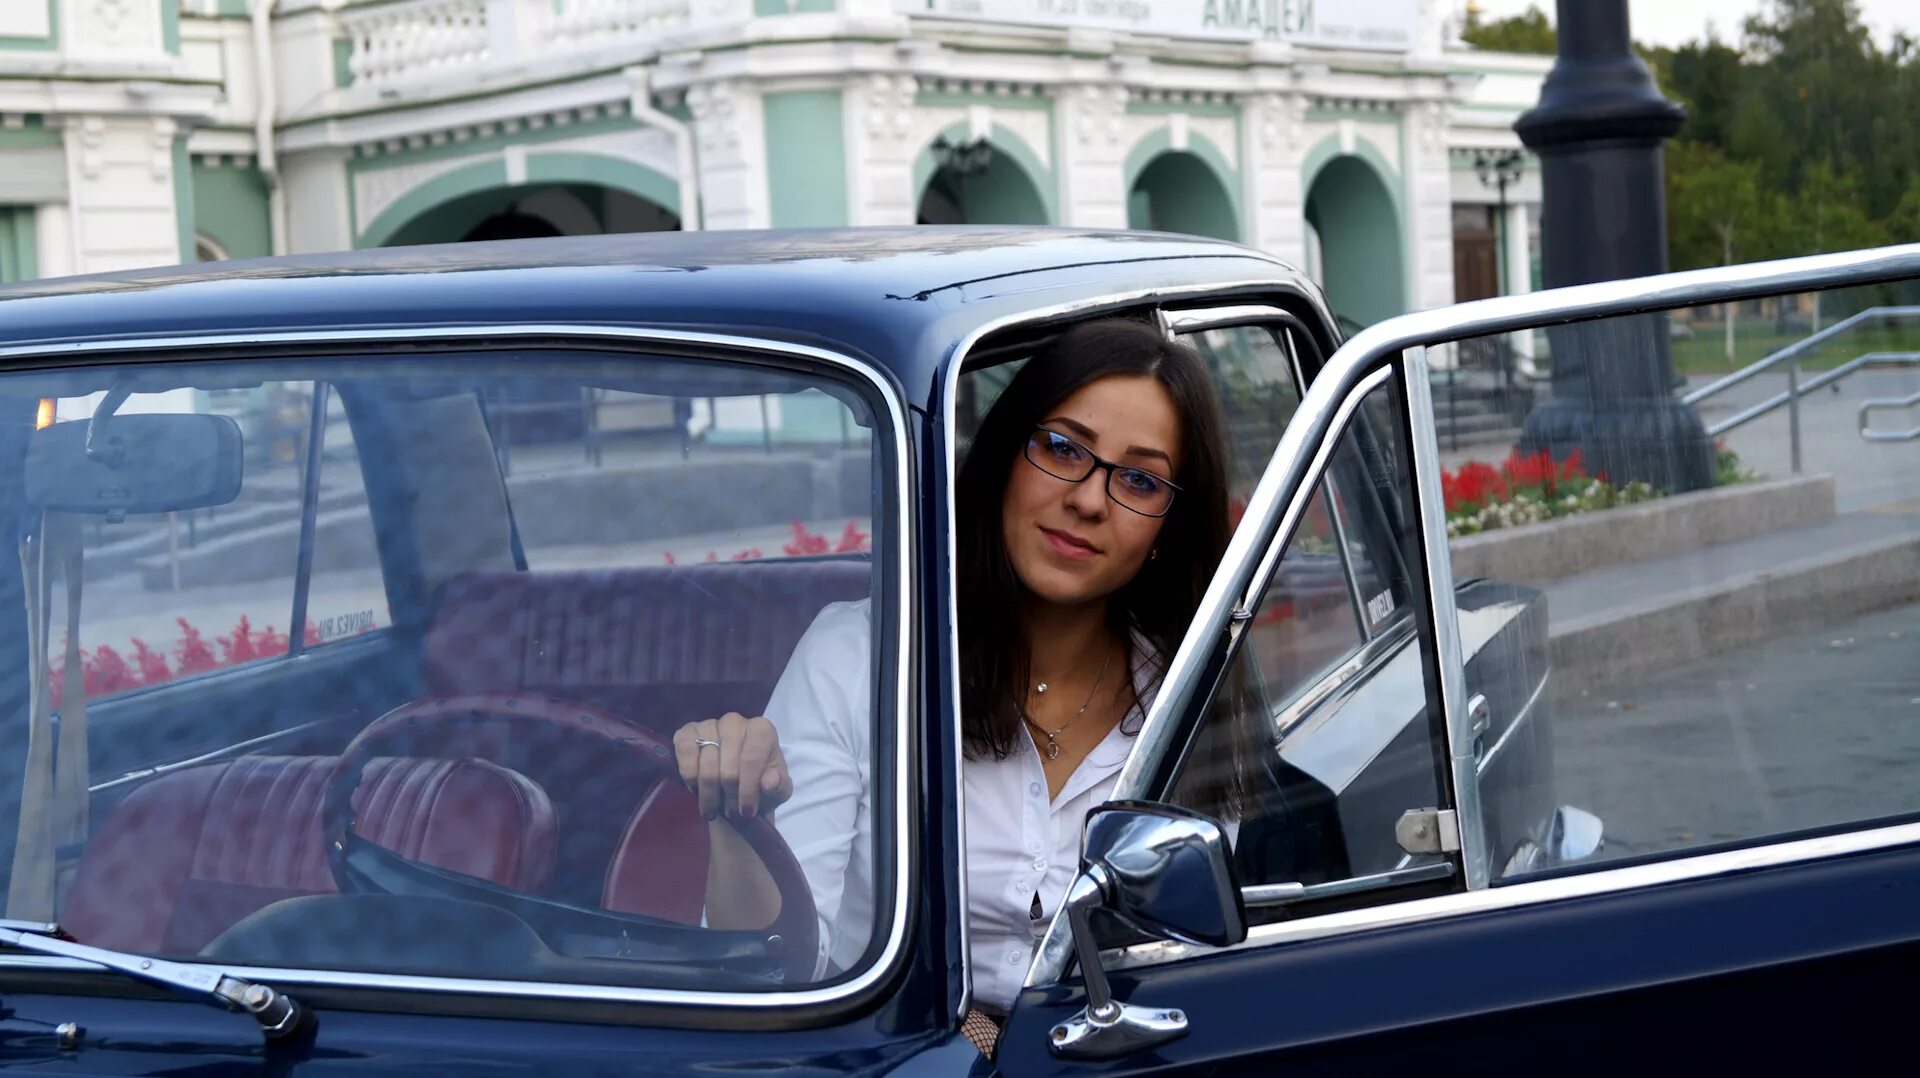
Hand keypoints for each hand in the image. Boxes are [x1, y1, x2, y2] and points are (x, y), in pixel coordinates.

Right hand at [672, 712, 791, 821]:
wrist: (735, 791)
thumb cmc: (760, 788)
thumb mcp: (778, 792)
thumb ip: (779, 786)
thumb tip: (769, 781)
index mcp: (762, 730)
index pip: (751, 758)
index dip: (747, 788)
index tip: (747, 810)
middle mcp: (735, 721)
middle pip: (729, 765)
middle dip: (729, 794)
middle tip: (731, 811)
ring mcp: (709, 724)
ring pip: (707, 762)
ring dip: (709, 792)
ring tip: (713, 808)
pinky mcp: (687, 732)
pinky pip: (685, 751)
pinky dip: (689, 775)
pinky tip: (695, 788)